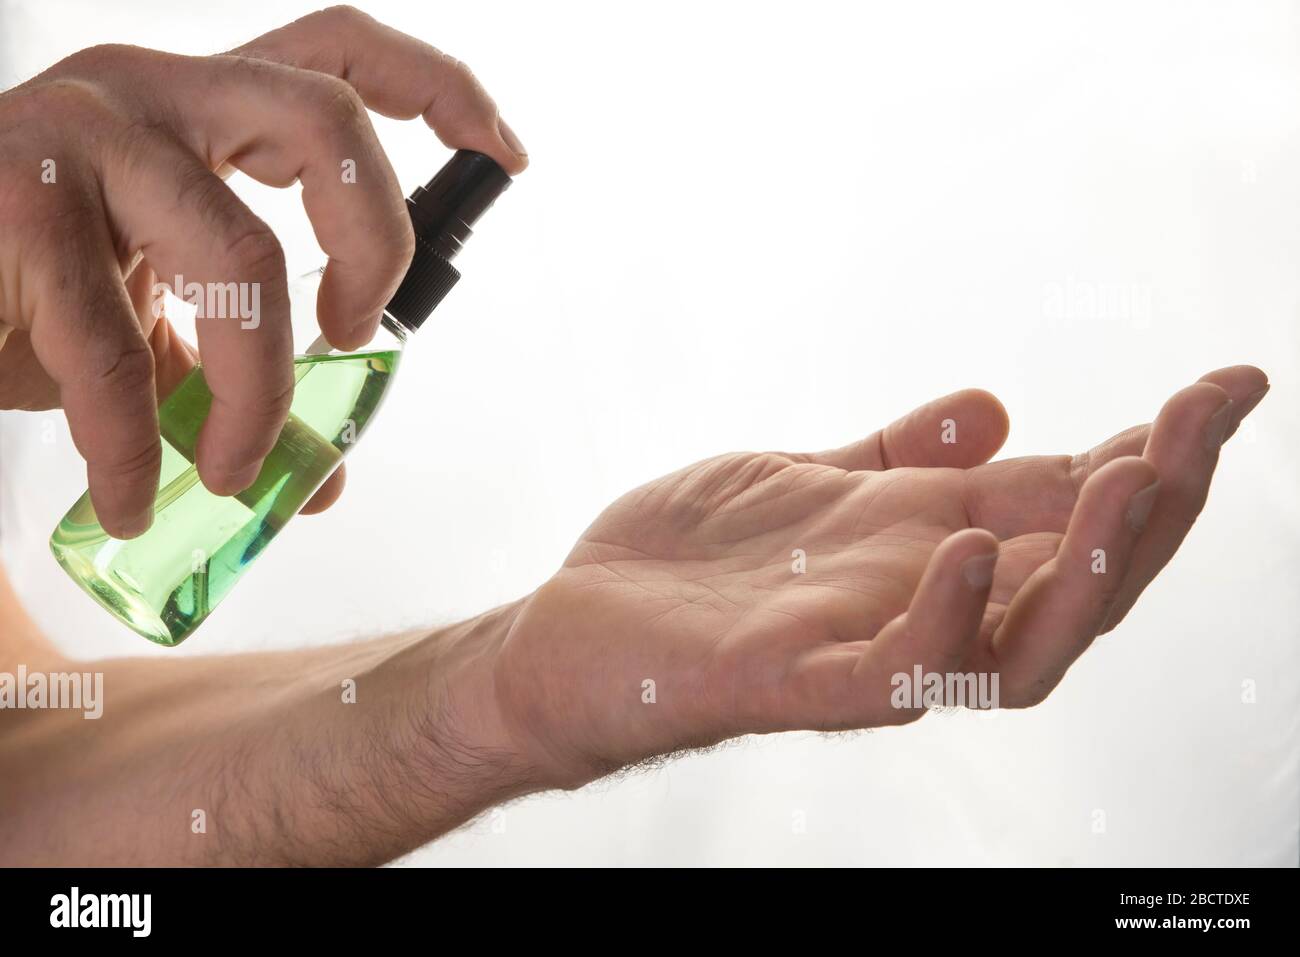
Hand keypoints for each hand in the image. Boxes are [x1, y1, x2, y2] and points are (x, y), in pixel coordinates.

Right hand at [0, 6, 526, 535]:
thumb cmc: (27, 296)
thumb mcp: (157, 326)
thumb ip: (238, 379)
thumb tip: (316, 479)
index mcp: (205, 110)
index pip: (341, 55)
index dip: (438, 91)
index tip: (509, 157)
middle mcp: (154, 95)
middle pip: (326, 122)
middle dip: (376, 243)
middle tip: (355, 335)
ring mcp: (83, 133)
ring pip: (240, 253)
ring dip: (254, 390)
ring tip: (227, 469)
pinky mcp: (14, 198)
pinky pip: (114, 345)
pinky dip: (132, 444)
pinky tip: (129, 498)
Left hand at [490, 366, 1268, 787]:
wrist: (568, 634)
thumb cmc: (684, 569)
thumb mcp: (801, 480)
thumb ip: (896, 456)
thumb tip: (994, 410)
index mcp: (924, 546)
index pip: (1068, 506)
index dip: (1155, 454)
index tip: (1225, 388)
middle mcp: (916, 604)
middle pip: (1076, 578)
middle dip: (1156, 505)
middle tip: (1203, 423)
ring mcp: (861, 651)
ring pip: (1020, 642)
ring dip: (1086, 568)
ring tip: (1132, 483)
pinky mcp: (789, 682)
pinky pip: (896, 672)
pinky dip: (945, 617)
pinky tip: (967, 545)